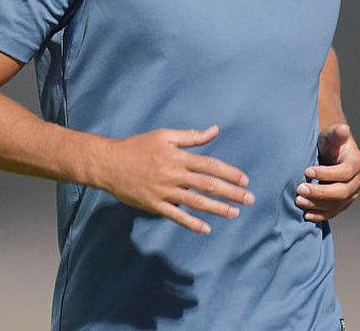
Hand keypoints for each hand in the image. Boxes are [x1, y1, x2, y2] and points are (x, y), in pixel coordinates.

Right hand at [96, 124, 253, 233]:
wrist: (109, 164)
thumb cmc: (137, 146)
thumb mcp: (164, 135)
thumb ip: (191, 136)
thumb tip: (214, 130)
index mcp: (178, 157)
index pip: (210, 165)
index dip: (229, 173)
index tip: (245, 180)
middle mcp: (174, 175)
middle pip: (208, 185)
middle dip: (231, 192)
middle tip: (249, 199)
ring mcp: (164, 191)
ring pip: (196, 202)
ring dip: (217, 208)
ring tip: (234, 213)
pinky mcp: (154, 205)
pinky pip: (176, 216)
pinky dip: (192, 223)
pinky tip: (206, 228)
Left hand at [296, 123, 359, 222]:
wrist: (331, 154)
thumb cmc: (330, 143)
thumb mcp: (332, 135)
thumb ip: (337, 134)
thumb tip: (343, 129)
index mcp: (356, 163)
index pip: (345, 172)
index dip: (327, 173)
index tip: (307, 171)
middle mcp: (357, 181)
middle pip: (342, 191)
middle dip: (320, 192)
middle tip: (300, 189)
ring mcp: (351, 194)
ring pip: (337, 204)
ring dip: (317, 205)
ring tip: (298, 201)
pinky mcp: (343, 203)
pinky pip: (333, 212)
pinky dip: (320, 215)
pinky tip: (306, 215)